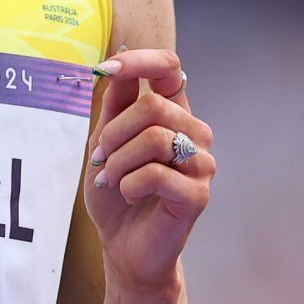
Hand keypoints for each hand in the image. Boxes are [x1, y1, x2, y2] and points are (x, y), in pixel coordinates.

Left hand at [86, 49, 213, 290]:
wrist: (124, 247)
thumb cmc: (117, 194)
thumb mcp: (106, 143)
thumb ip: (115, 105)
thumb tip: (118, 56)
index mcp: (174, 115)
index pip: (170, 68)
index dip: (139, 61)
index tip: (105, 69)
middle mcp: (194, 134)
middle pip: (154, 106)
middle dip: (114, 133)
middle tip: (102, 159)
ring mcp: (202, 164)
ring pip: (155, 138)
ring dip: (119, 161)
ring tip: (112, 181)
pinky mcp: (198, 194)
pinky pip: (156, 174)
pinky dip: (129, 185)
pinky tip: (130, 195)